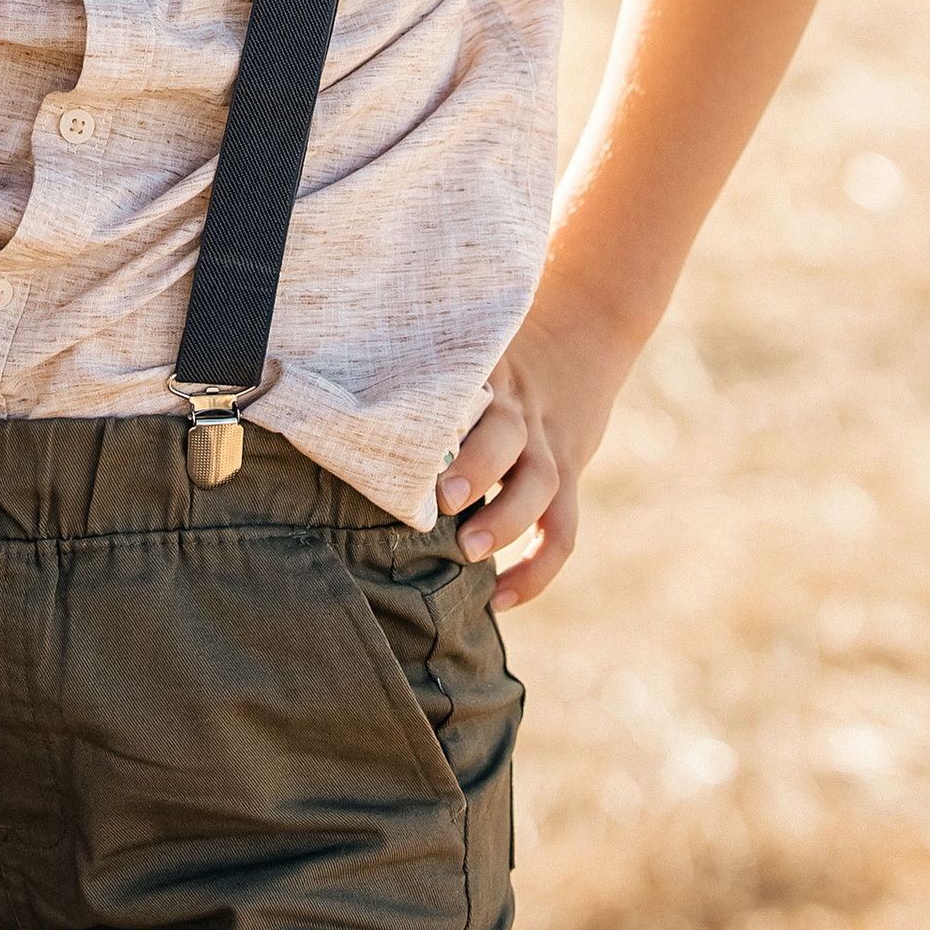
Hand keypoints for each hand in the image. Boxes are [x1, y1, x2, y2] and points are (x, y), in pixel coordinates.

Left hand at [437, 291, 640, 611]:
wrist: (584, 331)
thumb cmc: (501, 350)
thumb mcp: (471, 346)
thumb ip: (425, 368)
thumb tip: (345, 392)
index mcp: (489, 374)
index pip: (466, 391)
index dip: (443, 419)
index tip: (409, 448)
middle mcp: (520, 409)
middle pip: (506, 434)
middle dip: (476, 468)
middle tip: (443, 501)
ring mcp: (549, 445)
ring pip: (541, 484)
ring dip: (506, 520)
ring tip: (469, 552)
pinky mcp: (569, 476)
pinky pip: (561, 529)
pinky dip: (535, 570)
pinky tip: (500, 598)